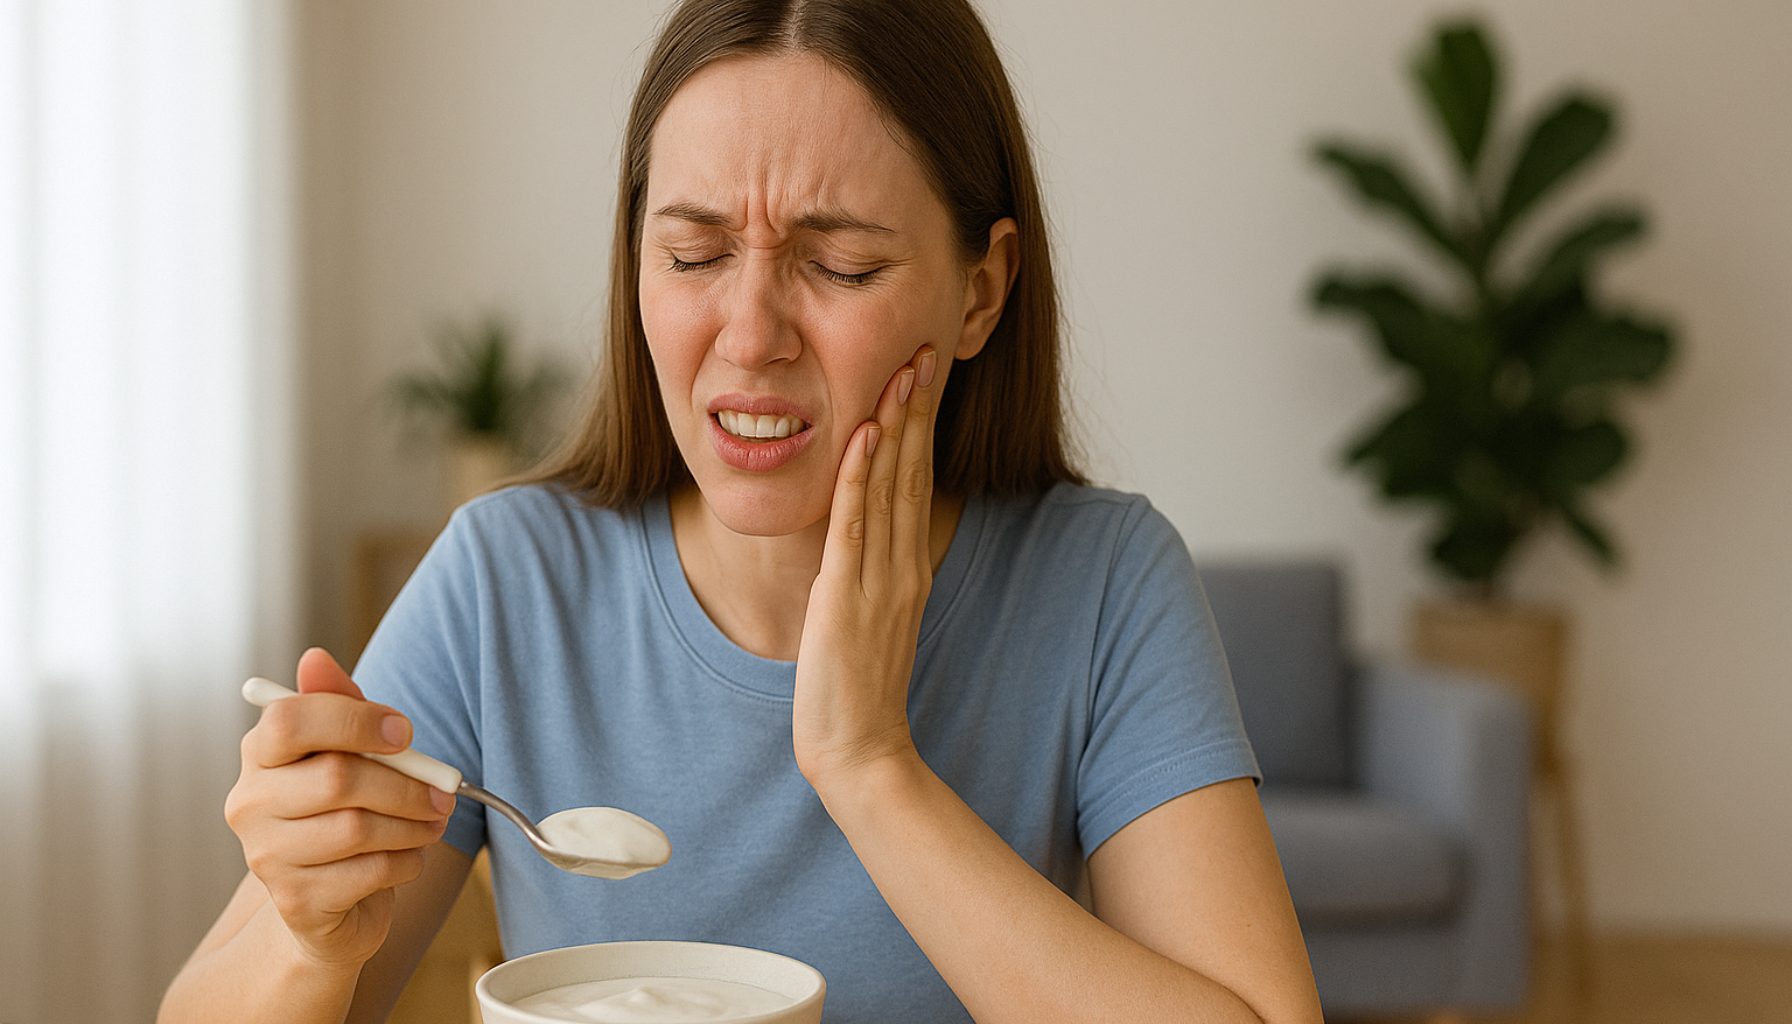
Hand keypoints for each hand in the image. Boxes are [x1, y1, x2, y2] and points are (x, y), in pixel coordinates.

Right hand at [223, 647, 452, 967]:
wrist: (332, 900)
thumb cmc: (344, 810)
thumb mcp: (347, 751)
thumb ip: (340, 705)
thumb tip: (315, 657)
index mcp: (260, 754)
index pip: (290, 720)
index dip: (356, 721)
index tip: (404, 734)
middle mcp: (249, 803)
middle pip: (337, 778)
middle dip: (406, 784)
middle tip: (443, 792)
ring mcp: (266, 856)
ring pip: (357, 829)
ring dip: (413, 826)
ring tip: (432, 823)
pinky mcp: (295, 901)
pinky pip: (368, 873)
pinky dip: (405, 862)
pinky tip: (407, 858)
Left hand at [793, 346, 941, 787]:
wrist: (859, 748)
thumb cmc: (858, 691)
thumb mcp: (872, 619)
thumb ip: (872, 575)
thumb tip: (863, 537)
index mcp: (910, 567)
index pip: (919, 480)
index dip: (923, 425)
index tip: (924, 374)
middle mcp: (904, 565)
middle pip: (915, 470)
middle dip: (919, 407)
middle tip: (926, 349)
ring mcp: (880, 578)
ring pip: (892, 485)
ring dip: (897, 424)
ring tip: (903, 370)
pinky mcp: (847, 594)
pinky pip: (857, 523)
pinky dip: (861, 474)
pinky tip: (864, 432)